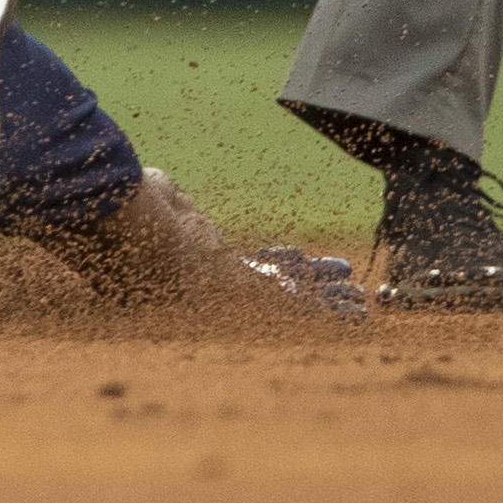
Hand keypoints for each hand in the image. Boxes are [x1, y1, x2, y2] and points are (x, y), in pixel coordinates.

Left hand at [33, 169, 357, 314]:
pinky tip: (361, 318)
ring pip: (300, 305)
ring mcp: (243, 299)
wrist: (142, 240)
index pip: (247, 267)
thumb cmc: (139, 215)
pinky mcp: (261, 303)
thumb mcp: (157, 196)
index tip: (298, 255)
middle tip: (342, 295)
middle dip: (314, 292)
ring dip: (333, 306)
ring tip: (362, 308)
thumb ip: (165, 193)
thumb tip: (159, 184)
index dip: (277, 263)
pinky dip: (336, 317)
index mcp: (202, 265)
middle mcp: (225, 291)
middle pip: (280, 292)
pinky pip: (307, 313)